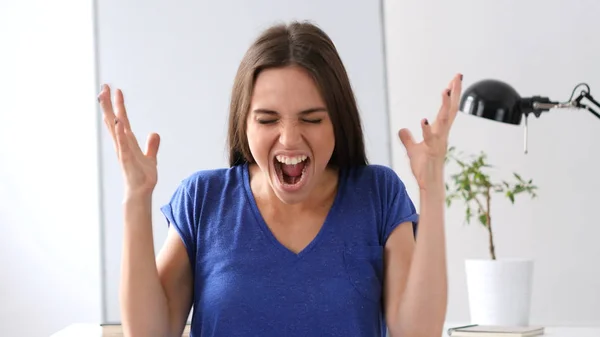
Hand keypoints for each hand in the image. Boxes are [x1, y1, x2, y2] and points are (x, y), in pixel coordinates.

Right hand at [98, 84, 160, 198]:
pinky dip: (121, 134)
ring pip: (114, 129)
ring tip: (105, 98)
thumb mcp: (151, 158)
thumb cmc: (142, 176)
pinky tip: (119, 123)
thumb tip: (154, 133)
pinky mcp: (127, 160)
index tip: (116, 90)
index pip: (122, 119)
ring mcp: (123, 151)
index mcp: (128, 141)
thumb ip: (152, 145)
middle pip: (113, 120)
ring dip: (110, 113)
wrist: (140, 192)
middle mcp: (122, 144)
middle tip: (104, 86)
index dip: (118, 105)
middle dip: (108, 103)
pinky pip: (123, 144)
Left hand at [398, 73, 462, 190]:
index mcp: (439, 131)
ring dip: (445, 106)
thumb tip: (402, 129)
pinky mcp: (433, 151)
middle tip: (458, 76)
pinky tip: (423, 120)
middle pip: (451, 109)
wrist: (428, 183)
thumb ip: (407, 138)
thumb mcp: (412, 149)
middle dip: (455, 93)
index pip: (448, 109)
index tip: (454, 79)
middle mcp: (442, 133)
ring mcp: (439, 142)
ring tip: (445, 91)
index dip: (451, 95)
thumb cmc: (423, 166)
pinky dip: (426, 129)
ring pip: (445, 120)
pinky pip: (430, 138)